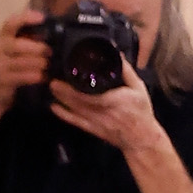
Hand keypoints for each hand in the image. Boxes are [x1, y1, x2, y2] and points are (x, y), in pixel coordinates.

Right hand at [0, 13, 48, 112]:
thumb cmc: (6, 68)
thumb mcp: (11, 51)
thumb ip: (25, 41)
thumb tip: (49, 33)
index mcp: (1, 37)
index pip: (11, 23)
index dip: (26, 18)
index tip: (42, 17)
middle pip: (19, 45)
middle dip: (38, 48)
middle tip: (50, 52)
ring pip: (24, 61)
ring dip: (40, 63)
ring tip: (49, 65)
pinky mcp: (4, 80)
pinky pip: (25, 76)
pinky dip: (37, 76)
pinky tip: (44, 77)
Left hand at [49, 59, 163, 161]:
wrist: (141, 139)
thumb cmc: (141, 113)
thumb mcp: (138, 88)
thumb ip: (126, 71)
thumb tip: (116, 53)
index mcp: (114, 100)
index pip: (91, 93)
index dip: (77, 86)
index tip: (68, 73)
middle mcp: (103, 112)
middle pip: (78, 100)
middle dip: (64, 90)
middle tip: (52, 78)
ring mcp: (96, 122)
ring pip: (75, 110)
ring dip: (61, 99)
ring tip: (52, 88)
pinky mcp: (93, 130)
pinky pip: (76, 122)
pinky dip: (64, 115)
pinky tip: (54, 108)